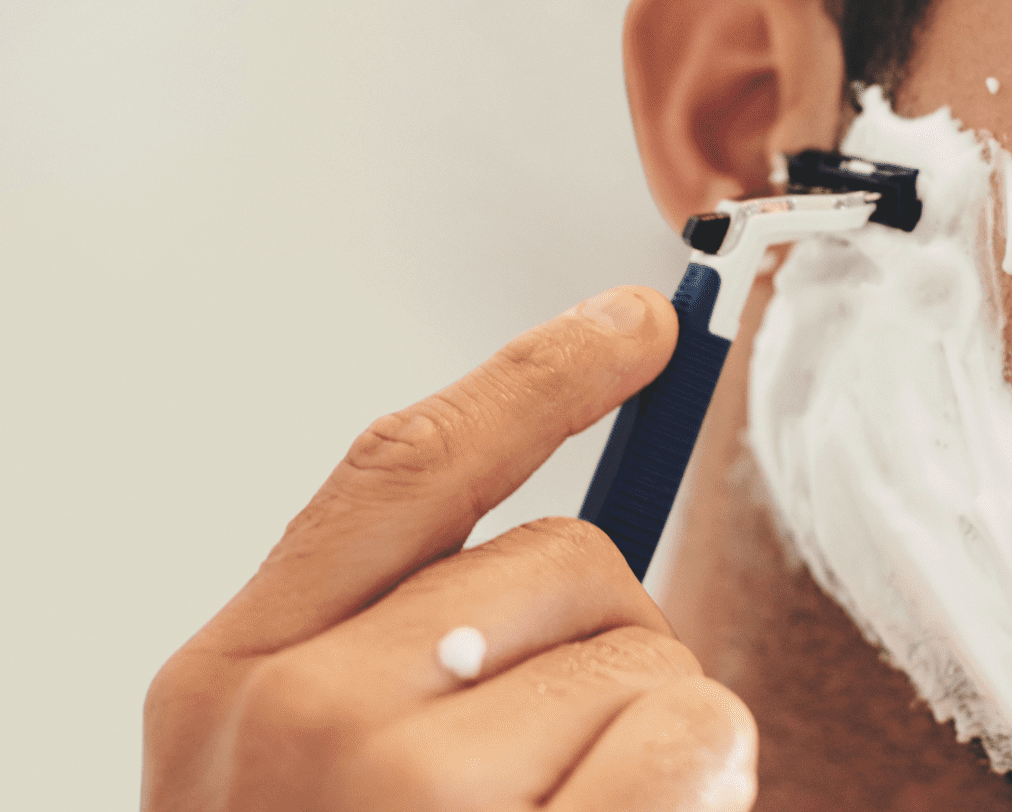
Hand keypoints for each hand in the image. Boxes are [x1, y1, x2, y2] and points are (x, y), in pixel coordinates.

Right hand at [145, 288, 755, 811]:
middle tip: (567, 775)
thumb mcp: (290, 776)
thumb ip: (393, 660)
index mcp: (234, 678)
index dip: (538, 378)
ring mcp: (411, 785)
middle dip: (613, 644)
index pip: (405, 466)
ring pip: (647, 651)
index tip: (638, 319)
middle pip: (570, 555)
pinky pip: (697, 730)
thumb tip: (575, 571)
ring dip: (657, 733)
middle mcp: (307, 711)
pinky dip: (705, 781)